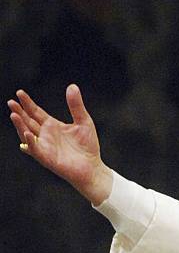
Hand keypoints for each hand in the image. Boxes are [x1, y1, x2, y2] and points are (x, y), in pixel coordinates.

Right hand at [7, 84, 111, 205]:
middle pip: (28, 121)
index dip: (27, 103)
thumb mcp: (84, 121)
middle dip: (19, 112)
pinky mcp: (47, 158)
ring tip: (14, 114)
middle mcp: (45, 135)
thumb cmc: (87, 146)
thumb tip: (72, 86)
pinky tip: (29, 133)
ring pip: (27, 134)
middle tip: (11, 102)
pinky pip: (36, 149)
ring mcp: (44, 146)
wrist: (93, 167)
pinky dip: (31, 142)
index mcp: (52, 126)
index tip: (19, 92)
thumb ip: (76, 105)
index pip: (36, 112)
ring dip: (20, 125)